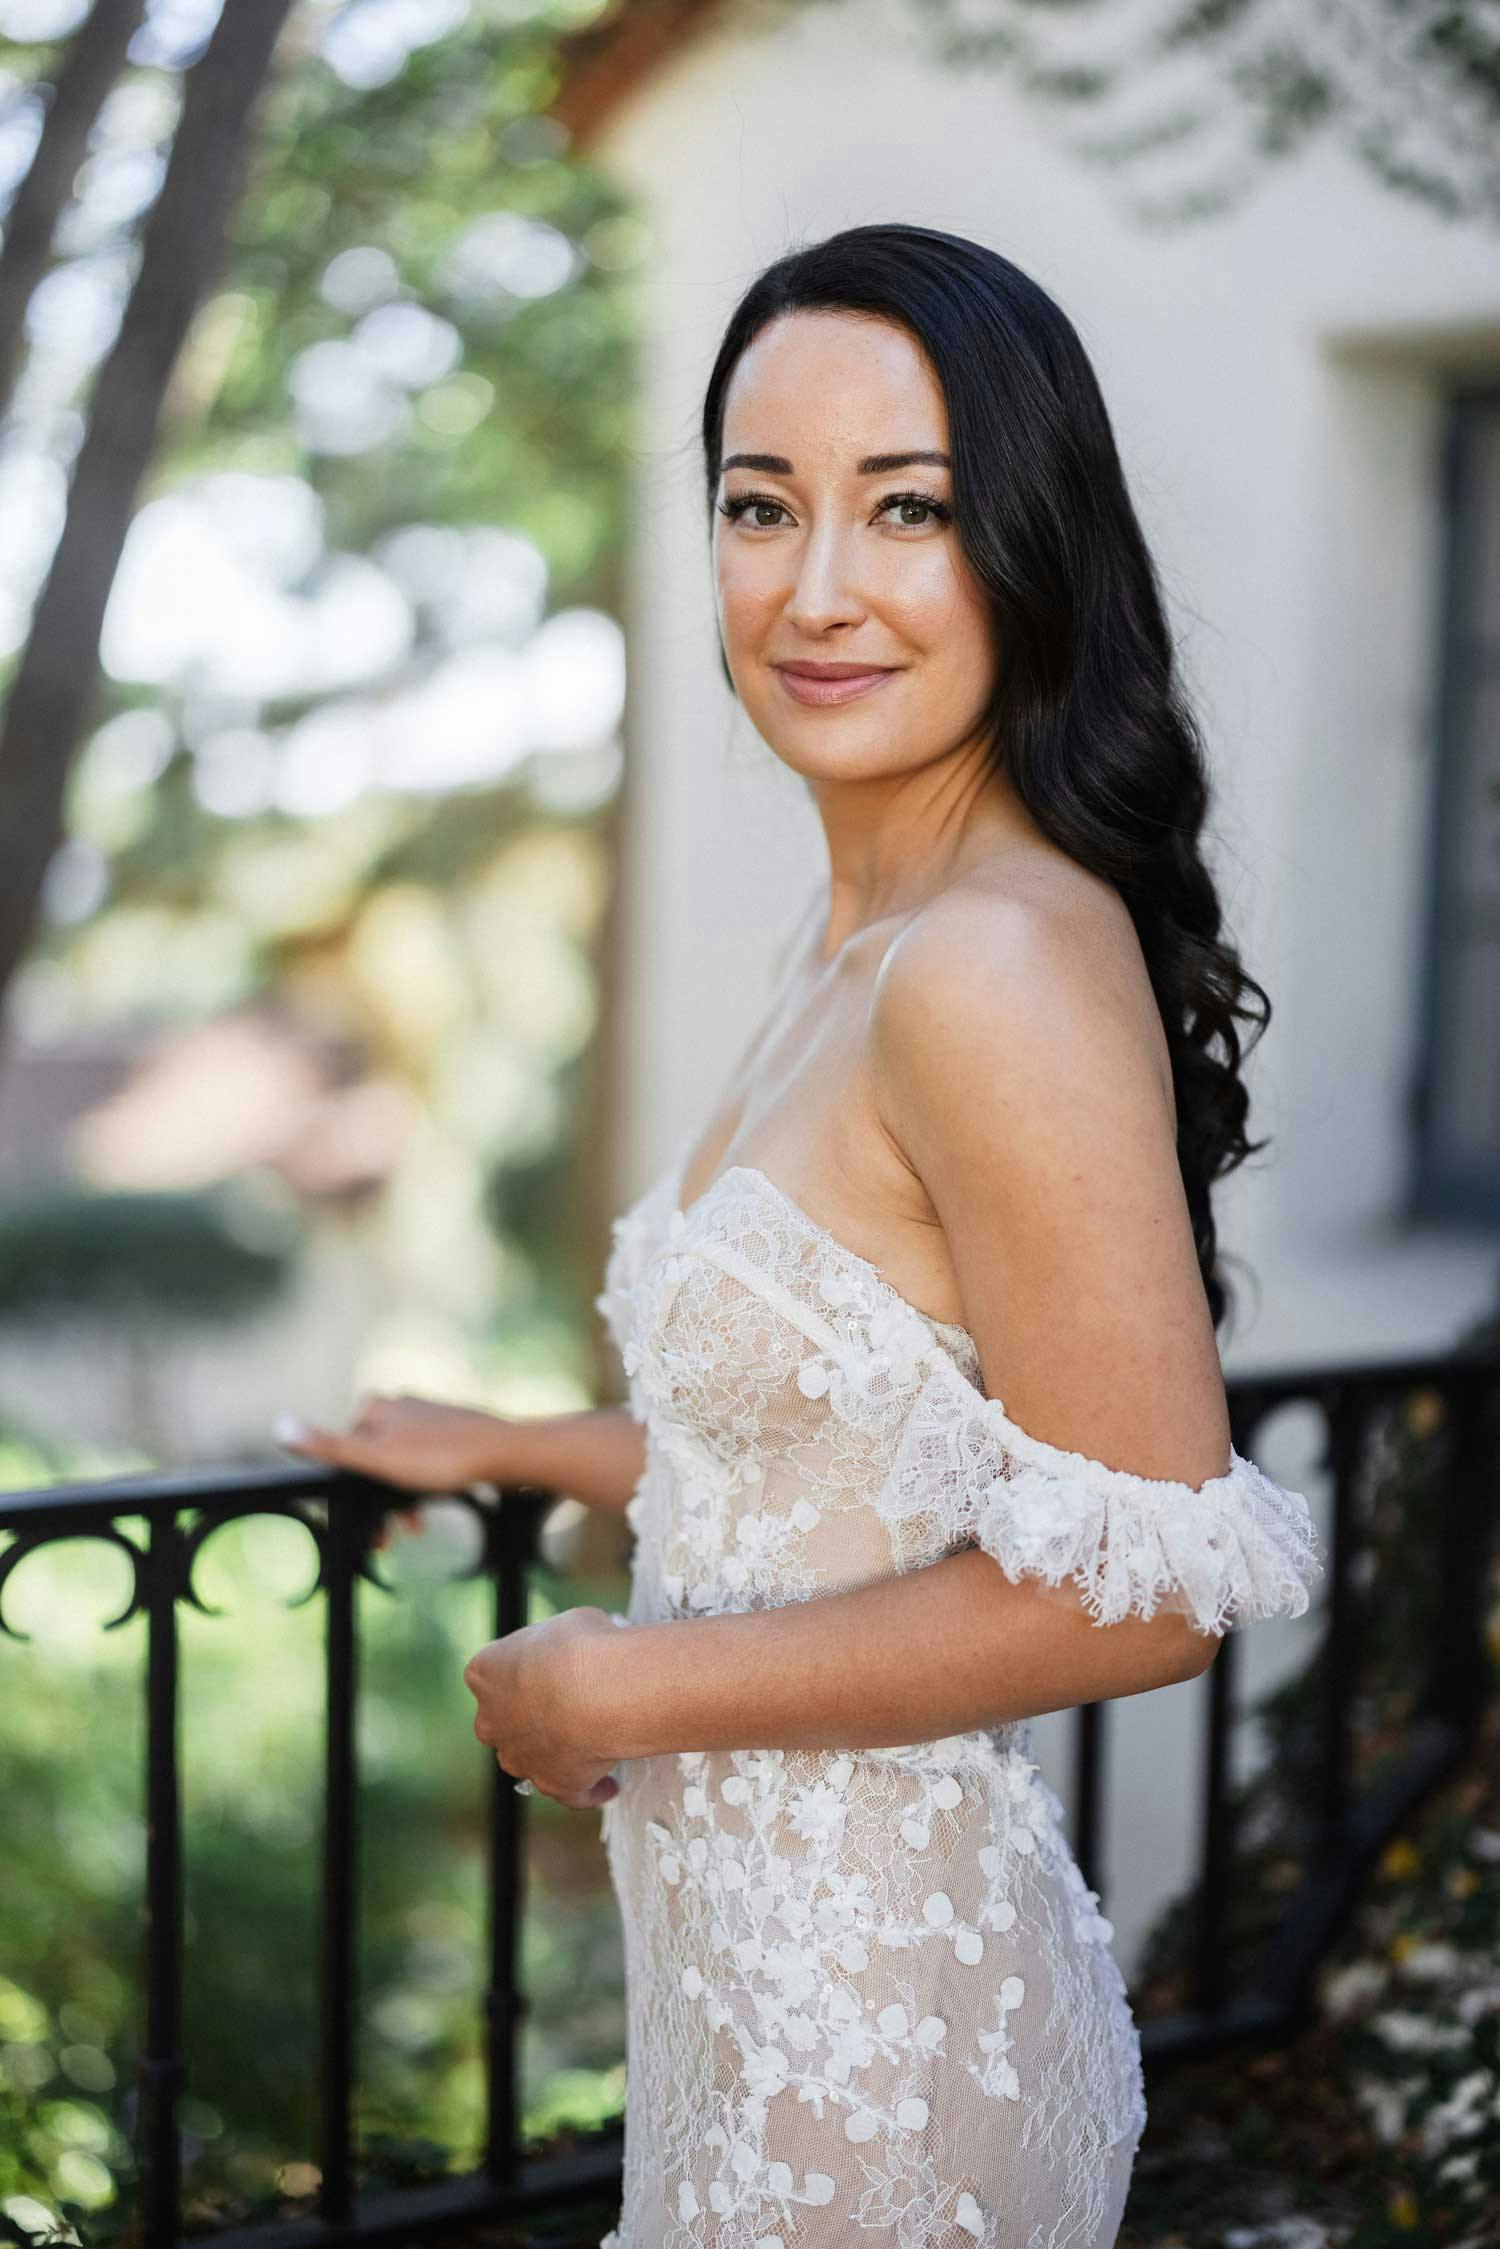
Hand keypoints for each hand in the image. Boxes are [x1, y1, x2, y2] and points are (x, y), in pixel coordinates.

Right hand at [273, 1392, 508, 1548]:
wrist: (508, 1453)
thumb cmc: (441, 1458)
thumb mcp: (378, 1459)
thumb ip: (329, 1447)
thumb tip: (279, 1426)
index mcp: (376, 1406)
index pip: (344, 1455)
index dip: (351, 1496)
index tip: (370, 1531)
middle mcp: (400, 1404)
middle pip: (373, 1462)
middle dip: (380, 1502)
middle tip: (394, 1539)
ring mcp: (428, 1415)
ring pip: (400, 1465)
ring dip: (402, 1500)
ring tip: (416, 1528)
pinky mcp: (453, 1429)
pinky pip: (427, 1462)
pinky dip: (425, 1487)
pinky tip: (436, 1506)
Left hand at [463, 1605, 624, 1809]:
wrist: (600, 1692)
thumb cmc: (581, 1648)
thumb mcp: (569, 1623)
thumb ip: (562, 1644)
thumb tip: (581, 1648)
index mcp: (485, 1673)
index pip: (492, 1672)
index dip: (523, 1669)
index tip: (548, 1664)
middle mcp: (492, 1720)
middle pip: (504, 1720)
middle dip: (528, 1714)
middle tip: (568, 1700)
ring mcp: (519, 1758)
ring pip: (529, 1757)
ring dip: (552, 1751)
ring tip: (589, 1741)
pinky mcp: (553, 1785)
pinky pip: (571, 1792)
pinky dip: (589, 1788)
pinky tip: (607, 1784)